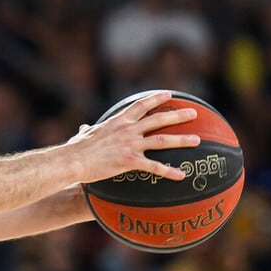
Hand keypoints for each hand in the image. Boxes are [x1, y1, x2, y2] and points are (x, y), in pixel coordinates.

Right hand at [71, 91, 200, 182]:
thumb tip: (83, 128)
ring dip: (181, 140)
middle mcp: (128, 129)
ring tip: (197, 140)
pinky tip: (181, 175)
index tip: (170, 95)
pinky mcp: (130, 161)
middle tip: (194, 114)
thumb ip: (88, 130)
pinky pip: (154, 167)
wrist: (73, 160)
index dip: (156, 99)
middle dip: (178, 116)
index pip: (141, 105)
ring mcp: (130, 144)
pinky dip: (169, 171)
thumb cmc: (76, 149)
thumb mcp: (83, 135)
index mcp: (118, 121)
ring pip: (162, 140)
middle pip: (158, 119)